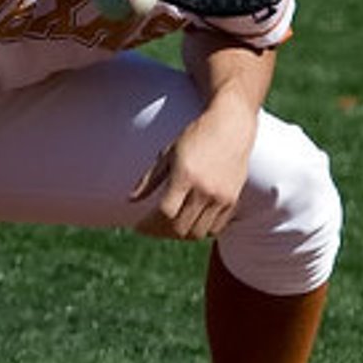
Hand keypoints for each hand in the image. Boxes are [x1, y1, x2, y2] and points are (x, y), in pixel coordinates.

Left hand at [129, 104, 257, 239]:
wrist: (231, 127)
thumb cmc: (196, 137)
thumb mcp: (168, 154)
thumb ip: (149, 180)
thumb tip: (130, 200)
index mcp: (185, 176)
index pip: (165, 213)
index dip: (148, 225)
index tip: (138, 226)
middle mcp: (205, 189)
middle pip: (180, 227)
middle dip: (160, 232)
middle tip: (151, 229)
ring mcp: (221, 197)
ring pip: (197, 233)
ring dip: (179, 235)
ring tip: (168, 227)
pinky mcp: (233, 200)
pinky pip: (215, 229)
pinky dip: (199, 231)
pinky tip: (189, 223)